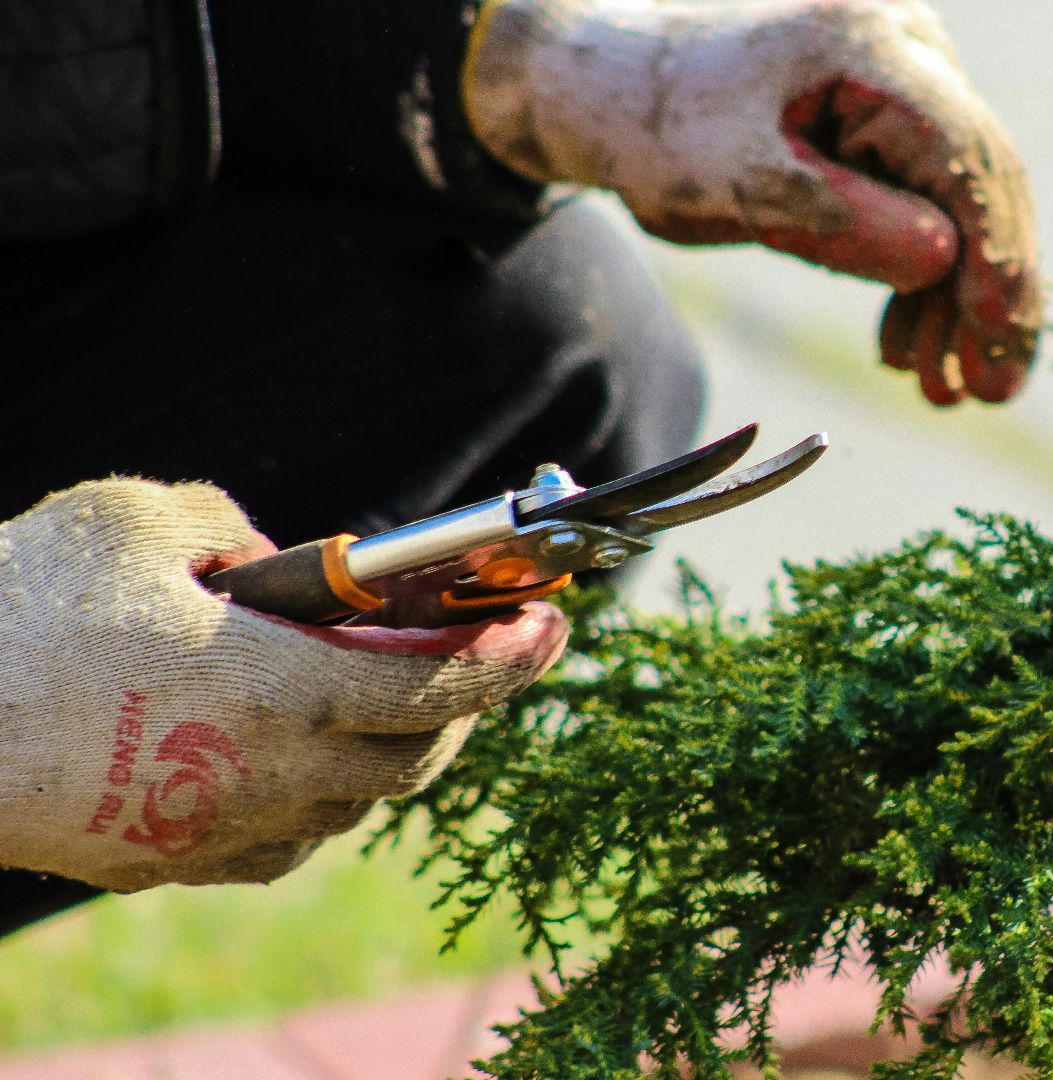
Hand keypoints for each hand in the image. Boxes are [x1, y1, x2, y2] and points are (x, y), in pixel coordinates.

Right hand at [0, 480, 568, 891]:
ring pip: (352, 807)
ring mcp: (219, 832)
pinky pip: (280, 840)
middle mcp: (272, 777)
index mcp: (285, 692)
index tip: (554, 627)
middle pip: (416, 758)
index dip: (511, 658)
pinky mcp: (165, 864)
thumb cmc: (23, 609)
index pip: (442, 687)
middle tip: (478, 656)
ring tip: (389, 696)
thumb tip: (284, 562)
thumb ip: (241, 530)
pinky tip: (298, 757)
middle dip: (463, 706)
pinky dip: (315, 797)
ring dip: (388, 754)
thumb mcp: (143, 519)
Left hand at [464, 0, 1039, 404]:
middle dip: (988, 293)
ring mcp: (906, 77)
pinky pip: (929, 198)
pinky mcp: (893, 115)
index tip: (998, 344)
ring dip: (955, 299)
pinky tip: (908, 344)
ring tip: (941, 388)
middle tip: (988, 391)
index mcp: (866, 46)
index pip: (965, 155)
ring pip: (961, 198)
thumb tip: (945, 263)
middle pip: (981, 179)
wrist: (615, 86)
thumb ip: (839, 221)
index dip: (995, 256)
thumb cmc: (659, 127)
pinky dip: (921, 275)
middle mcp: (906, 47)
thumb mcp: (737, 186)